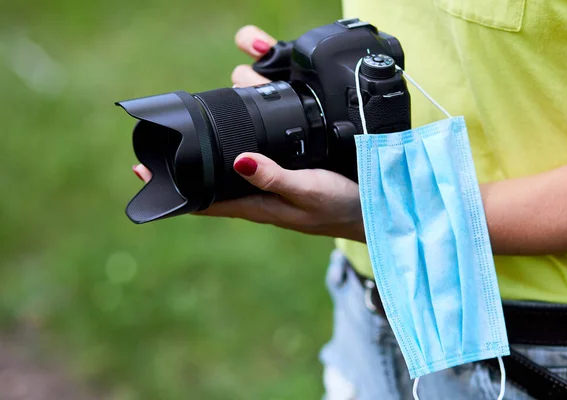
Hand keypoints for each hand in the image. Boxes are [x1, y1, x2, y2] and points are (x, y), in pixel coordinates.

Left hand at [131, 26, 364, 241]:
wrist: (370, 211)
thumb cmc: (339, 205)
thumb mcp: (307, 189)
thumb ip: (274, 177)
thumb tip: (238, 160)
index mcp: (255, 205)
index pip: (202, 201)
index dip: (172, 190)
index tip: (141, 172)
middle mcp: (256, 198)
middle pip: (207, 186)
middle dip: (181, 170)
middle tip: (155, 150)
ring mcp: (268, 190)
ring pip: (225, 174)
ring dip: (203, 158)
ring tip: (184, 140)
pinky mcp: (282, 180)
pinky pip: (247, 166)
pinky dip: (231, 153)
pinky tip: (231, 141)